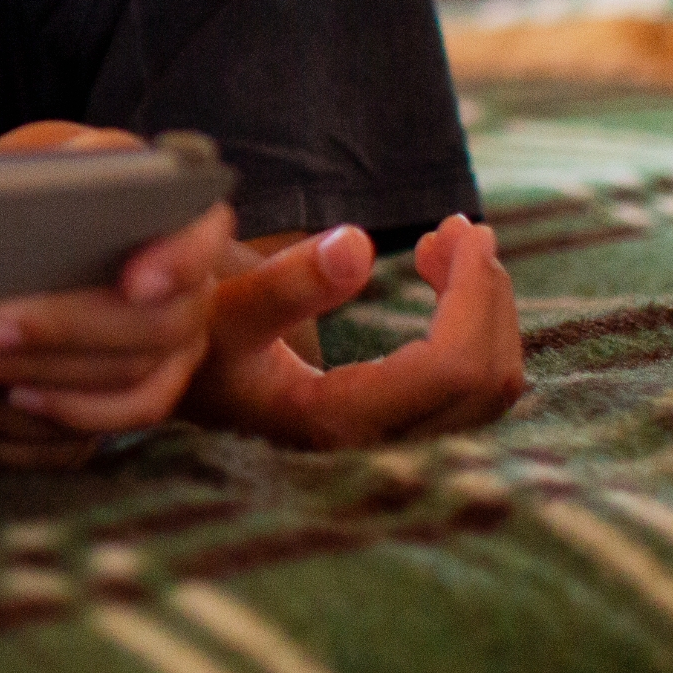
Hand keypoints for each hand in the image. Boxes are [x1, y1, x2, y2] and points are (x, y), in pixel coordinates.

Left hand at [0, 121, 227, 468]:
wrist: (53, 247)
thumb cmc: (36, 203)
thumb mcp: (12, 174)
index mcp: (170, 216)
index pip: (200, 235)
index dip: (177, 260)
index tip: (134, 279)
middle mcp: (187, 292)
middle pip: (153, 327)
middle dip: (62, 331)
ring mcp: (170, 355)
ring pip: (128, 388)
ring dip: (41, 388)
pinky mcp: (134, 401)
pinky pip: (94, 438)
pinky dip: (26, 434)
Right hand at [184, 215, 526, 447]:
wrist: (180, 394)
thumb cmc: (195, 349)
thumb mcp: (222, 308)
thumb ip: (286, 282)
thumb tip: (360, 244)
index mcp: (337, 420)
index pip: (450, 366)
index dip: (472, 293)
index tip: (458, 227)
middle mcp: (376, 446)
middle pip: (486, 379)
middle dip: (486, 292)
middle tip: (457, 226)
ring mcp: (393, 445)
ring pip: (492, 389)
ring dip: (487, 309)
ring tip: (445, 245)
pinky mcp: (401, 431)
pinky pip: (474, 389)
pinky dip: (477, 330)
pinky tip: (444, 285)